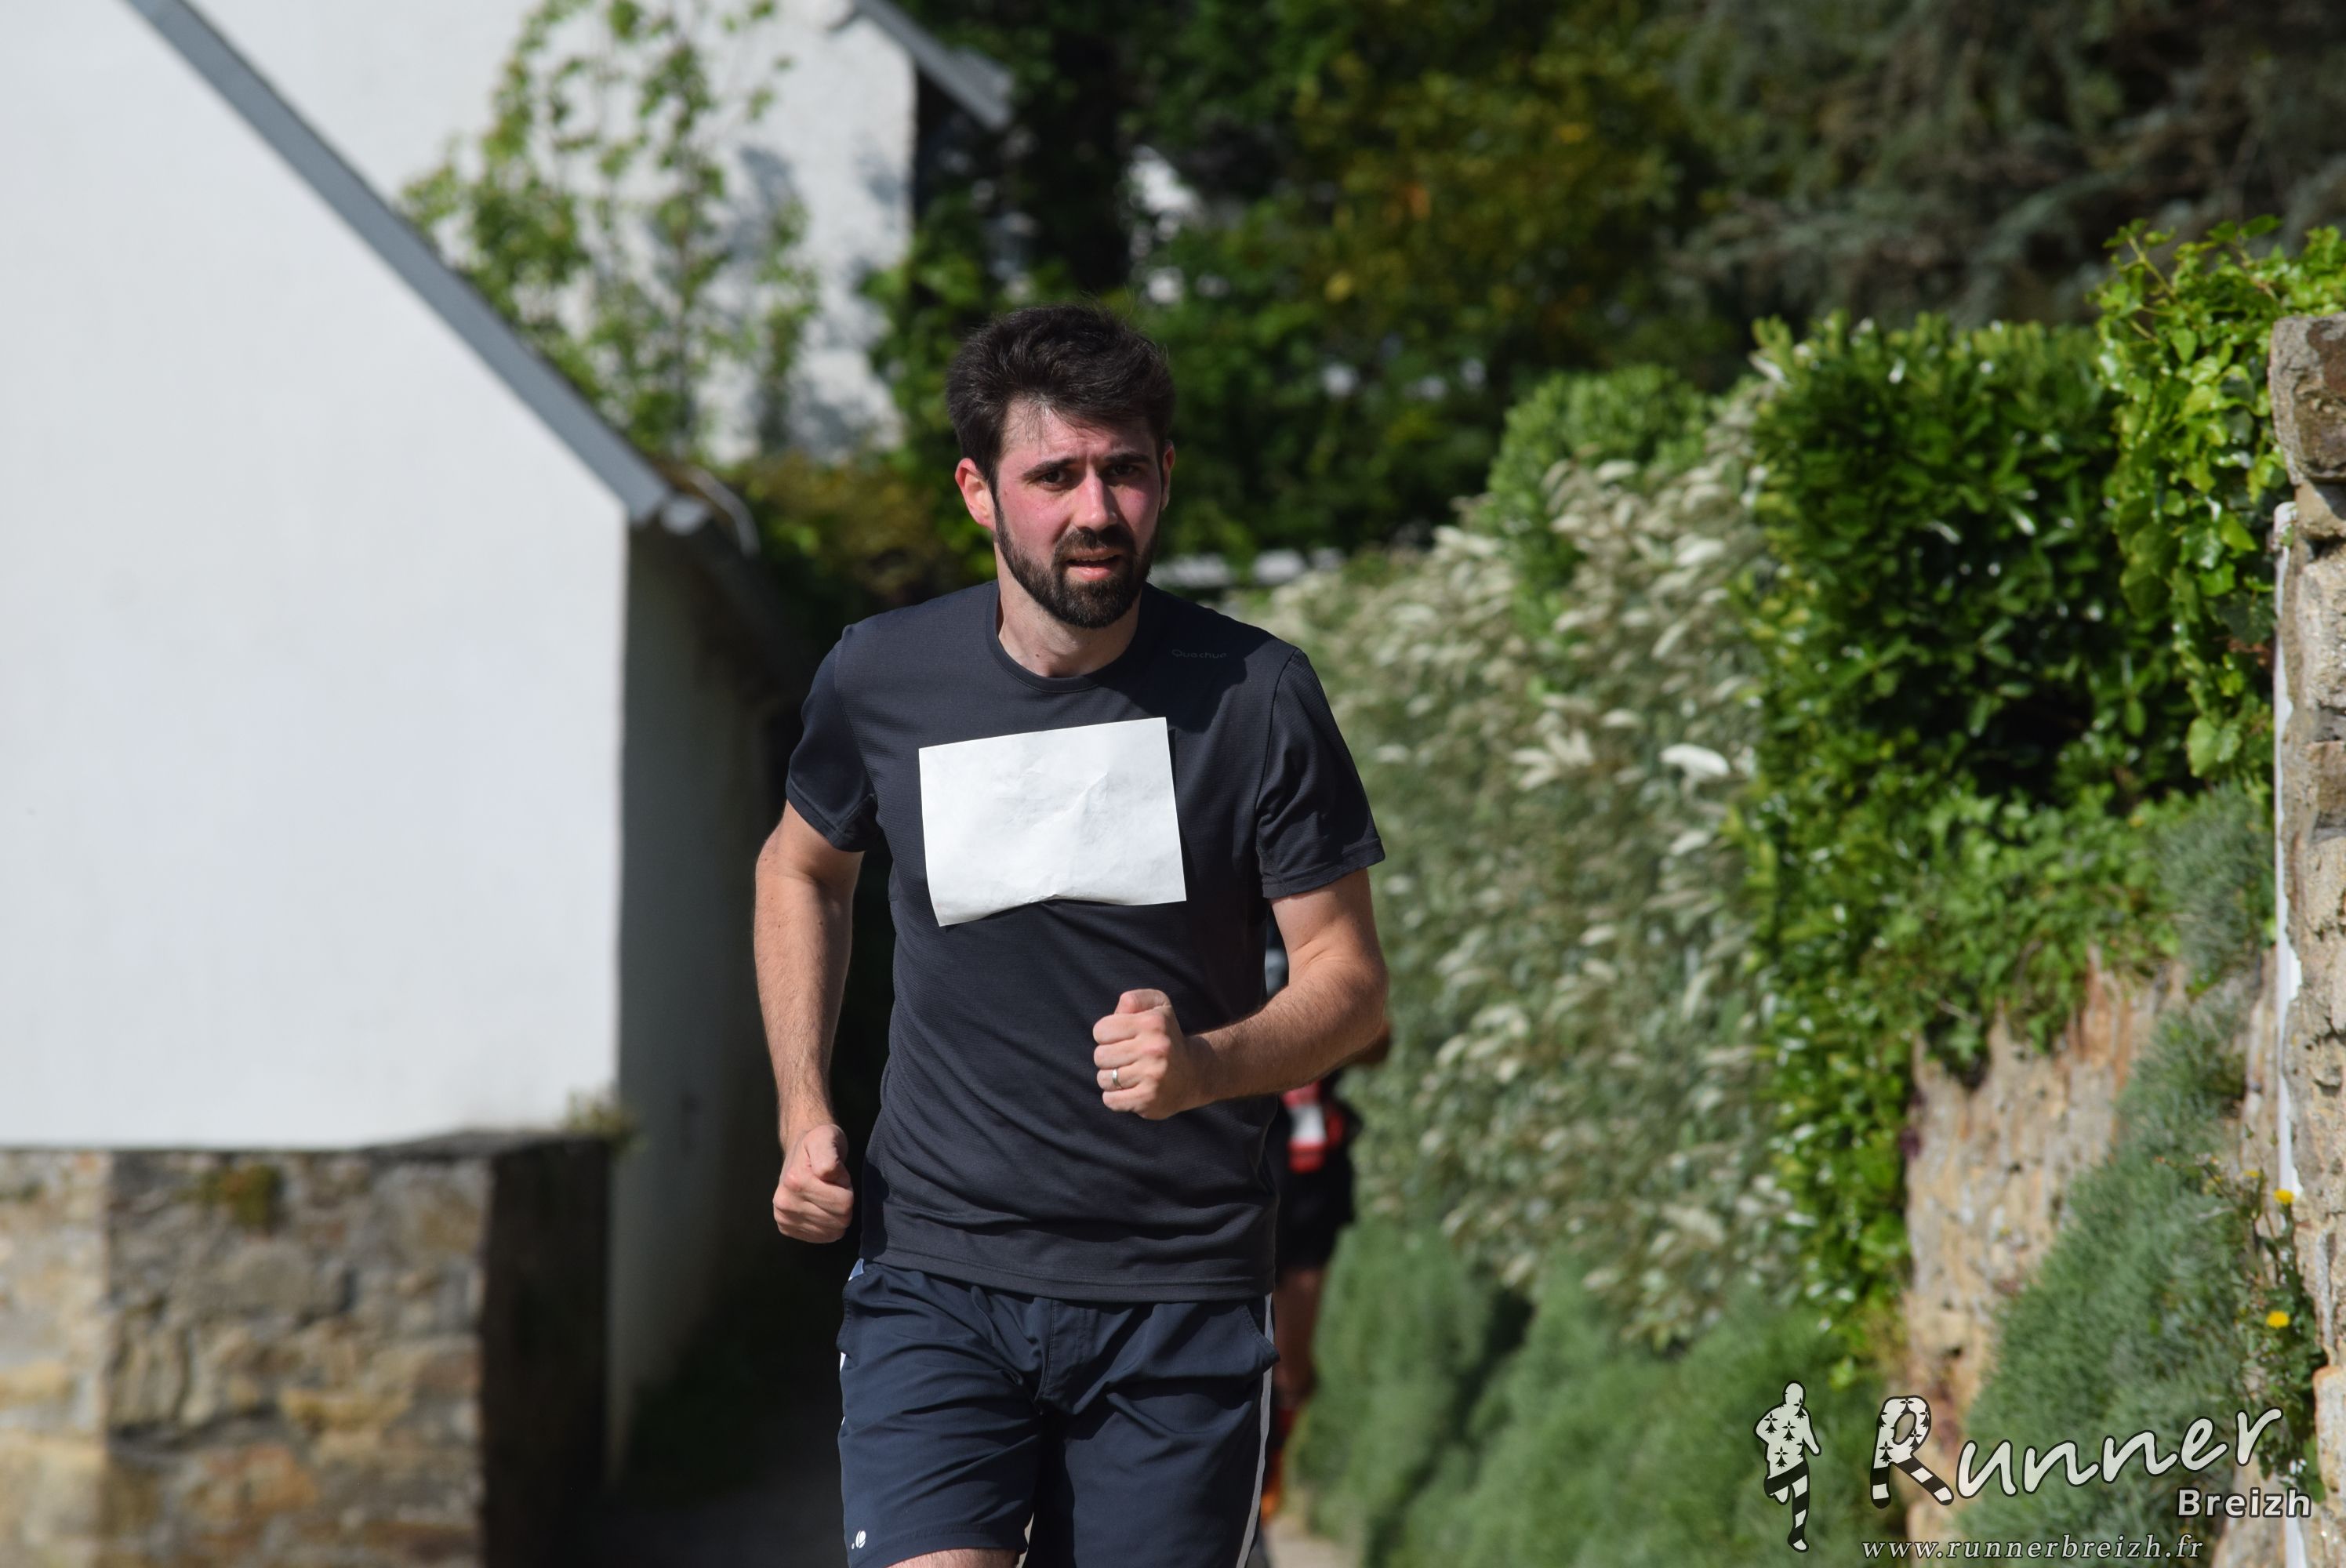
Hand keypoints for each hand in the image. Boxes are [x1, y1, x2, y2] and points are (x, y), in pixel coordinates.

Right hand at [774, 1124, 854, 1241]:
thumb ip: (828, 1153)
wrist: (799, 1149)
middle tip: (833, 1186)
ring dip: (835, 1213)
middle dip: (843, 1202)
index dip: (846, 1187)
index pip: (844, 1203)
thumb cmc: (819, 1143)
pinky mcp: (785, 1227)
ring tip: (827, 1195)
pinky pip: (821, 1238)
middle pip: (839, 1219)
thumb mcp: (827, 1137)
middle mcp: (785, 1201)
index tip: (837, 1174)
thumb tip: (827, 1174)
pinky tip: (821, 1208)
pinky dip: (828, 1226)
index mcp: (795, 1181)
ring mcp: (783, 1216)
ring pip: (832, 1232)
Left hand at [1092, 989, 1209, 1119]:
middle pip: (1100, 1056)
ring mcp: (1152, 1075)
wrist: (1194, 1073)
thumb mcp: (1157, 1007)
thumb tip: (1116, 1014)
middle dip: (1108, 1059)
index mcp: (1152, 1022)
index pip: (1100, 1030)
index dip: (1106, 1035)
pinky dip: (1115, 1098)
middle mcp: (1154, 1048)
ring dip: (1111, 1080)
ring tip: (1129, 1075)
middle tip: (1126, 1059)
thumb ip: (1134, 1000)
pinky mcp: (1149, 1099)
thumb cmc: (1166, 1037)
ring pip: (1103, 1079)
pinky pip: (1111, 1100)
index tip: (1122, 1039)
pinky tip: (1130, 1091)